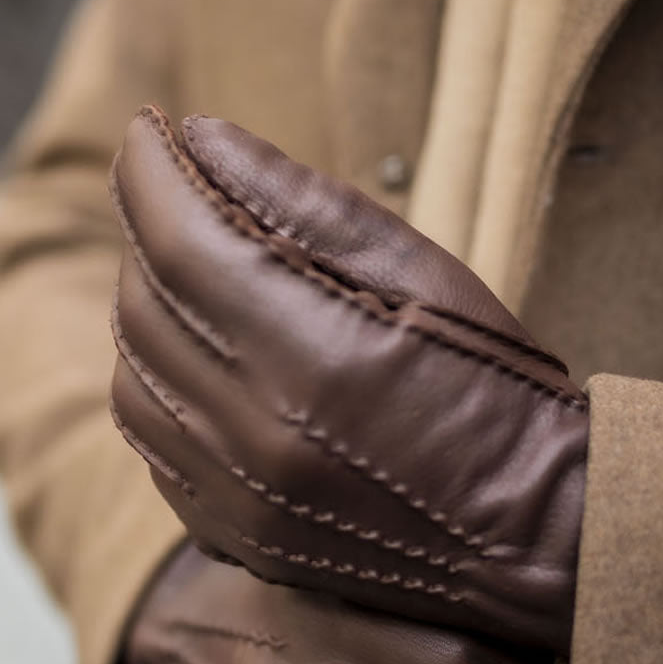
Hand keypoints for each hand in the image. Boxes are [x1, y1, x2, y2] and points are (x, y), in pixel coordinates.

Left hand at [110, 107, 587, 654]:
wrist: (530, 534)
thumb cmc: (493, 387)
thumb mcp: (421, 268)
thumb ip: (299, 198)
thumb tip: (199, 136)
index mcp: (311, 358)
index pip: (179, 240)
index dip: (150, 171)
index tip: (148, 129)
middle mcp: (254, 436)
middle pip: (143, 303)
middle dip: (147, 229)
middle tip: (178, 191)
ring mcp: (233, 497)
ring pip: (132, 373)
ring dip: (147, 305)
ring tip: (192, 271)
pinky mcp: (229, 532)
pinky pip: (148, 438)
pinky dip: (155, 379)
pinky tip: (198, 353)